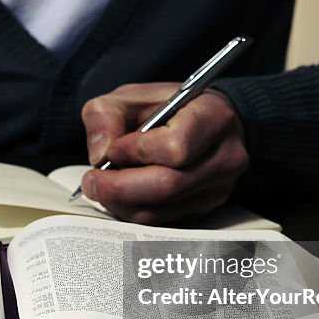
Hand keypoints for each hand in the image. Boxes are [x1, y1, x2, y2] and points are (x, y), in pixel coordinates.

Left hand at [79, 84, 248, 224]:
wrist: (204, 123)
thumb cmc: (168, 107)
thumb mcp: (132, 96)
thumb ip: (107, 116)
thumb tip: (100, 154)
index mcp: (213, 116)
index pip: (176, 147)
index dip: (136, 152)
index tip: (114, 149)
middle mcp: (225, 156)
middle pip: (168, 186)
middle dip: (119, 186)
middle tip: (92, 180)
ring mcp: (218, 189)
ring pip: (160, 211)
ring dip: (120, 202)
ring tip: (102, 186)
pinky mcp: (204, 210)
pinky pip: (160, 221)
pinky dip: (131, 211)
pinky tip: (120, 195)